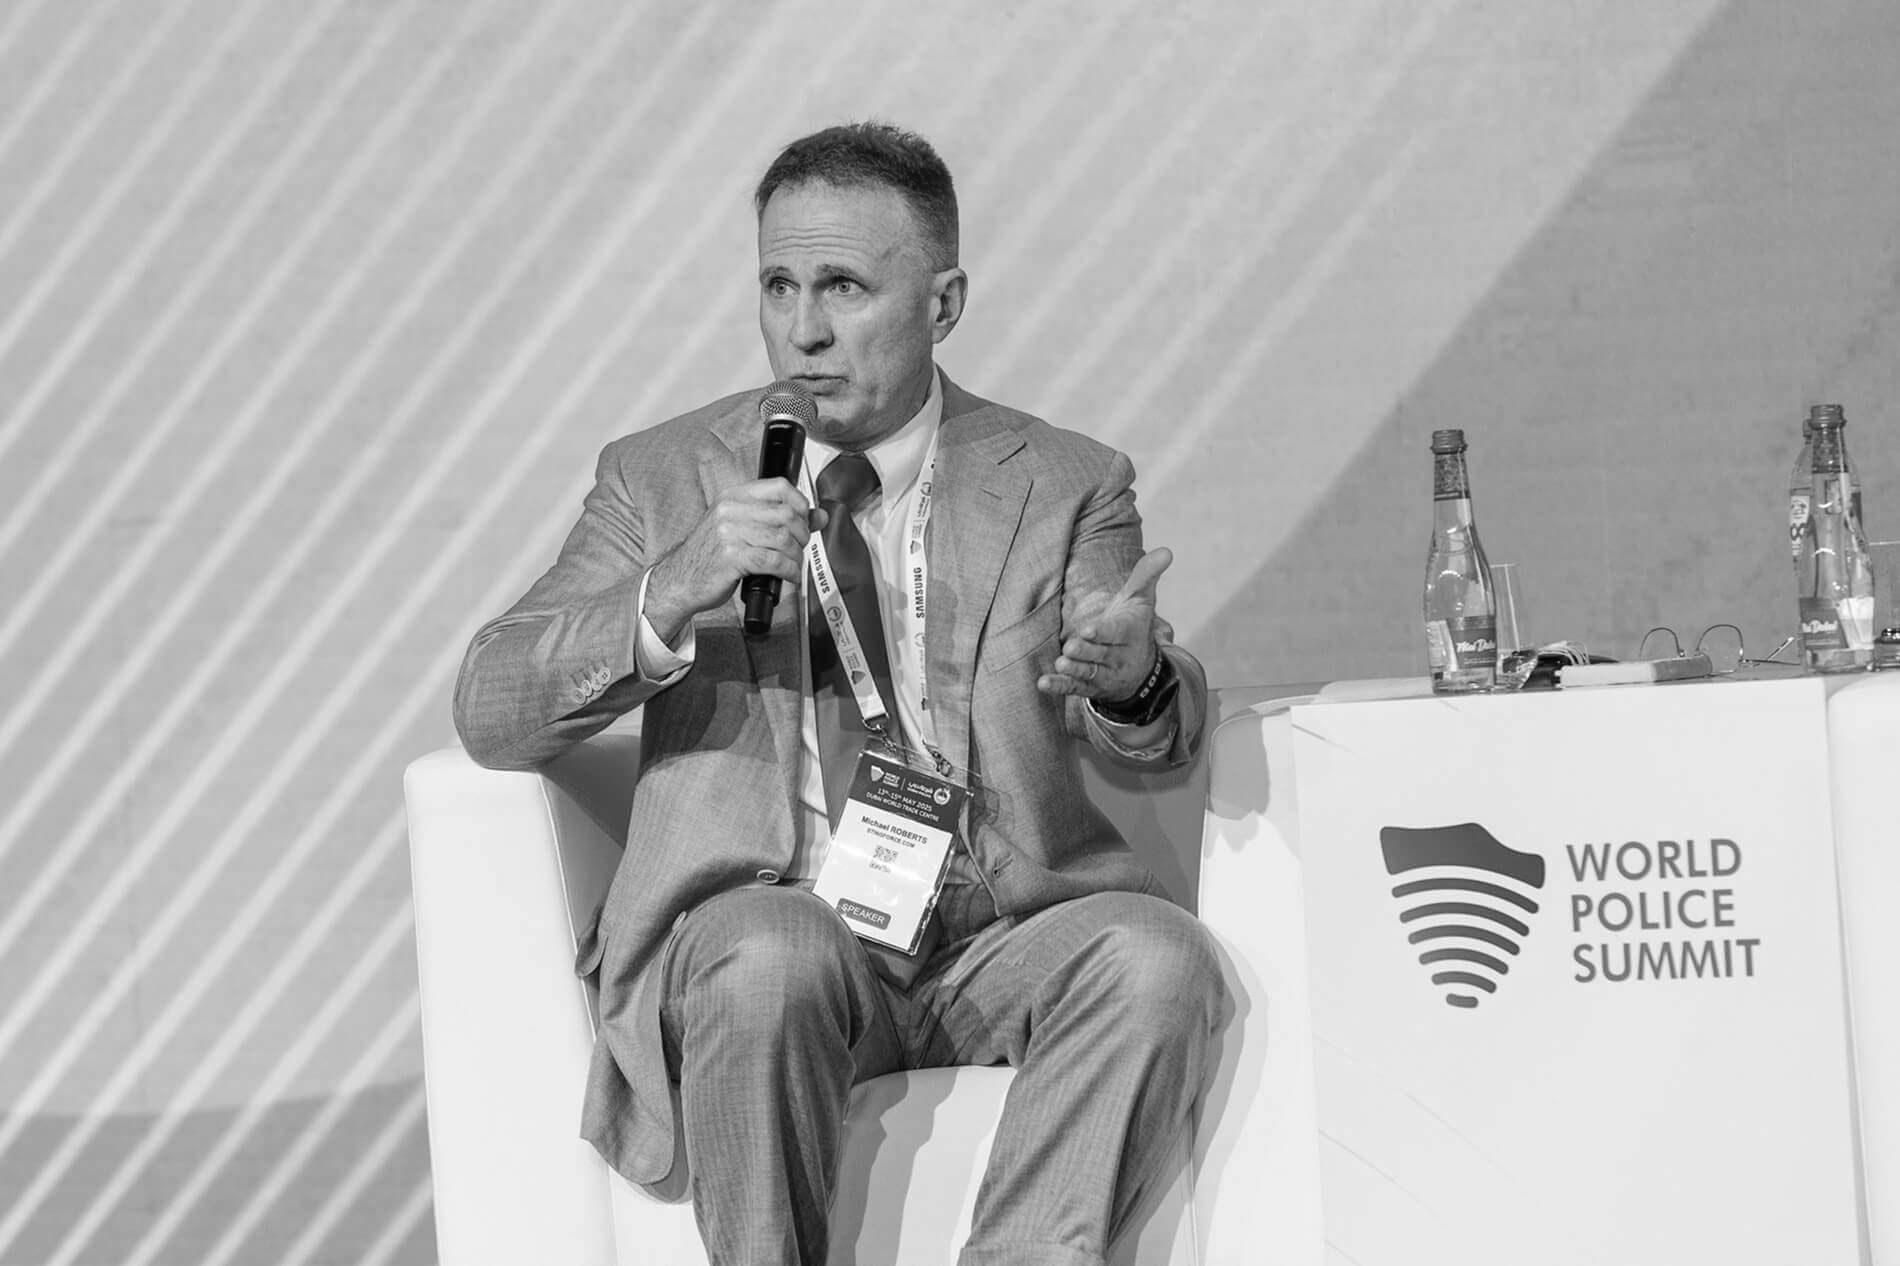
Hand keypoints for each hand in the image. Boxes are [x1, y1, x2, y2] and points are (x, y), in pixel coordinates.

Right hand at [645, 479, 822, 642]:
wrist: (680, 579)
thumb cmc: (710, 555)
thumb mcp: (741, 528)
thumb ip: (779, 519)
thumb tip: (820, 516)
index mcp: (733, 497)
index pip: (779, 486)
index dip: (801, 503)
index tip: (805, 519)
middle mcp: (730, 510)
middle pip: (786, 514)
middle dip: (802, 535)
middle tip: (799, 548)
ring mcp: (729, 533)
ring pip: (782, 539)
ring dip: (796, 556)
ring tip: (792, 565)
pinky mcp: (731, 558)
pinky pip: (774, 561)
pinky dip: (789, 572)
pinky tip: (788, 577)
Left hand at [1037, 548, 1171, 703]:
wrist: (1140, 668)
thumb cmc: (1134, 624)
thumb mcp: (1140, 599)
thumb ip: (1146, 574)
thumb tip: (1166, 551)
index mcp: (1130, 633)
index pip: (1116, 632)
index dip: (1102, 632)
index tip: (1087, 630)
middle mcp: (1119, 656)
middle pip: (1101, 654)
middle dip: (1086, 652)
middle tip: (1070, 647)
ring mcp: (1105, 674)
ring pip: (1089, 673)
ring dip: (1074, 670)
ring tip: (1061, 664)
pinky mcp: (1090, 687)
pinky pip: (1075, 688)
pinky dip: (1060, 687)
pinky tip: (1043, 683)